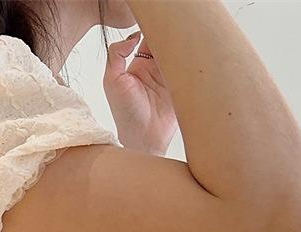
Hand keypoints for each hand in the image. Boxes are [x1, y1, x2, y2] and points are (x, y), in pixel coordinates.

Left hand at [103, 31, 177, 155]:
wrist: (144, 138)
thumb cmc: (126, 114)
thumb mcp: (112, 81)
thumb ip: (116, 54)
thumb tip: (132, 36)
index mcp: (137, 66)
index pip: (146, 40)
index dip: (150, 30)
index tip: (154, 25)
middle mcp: (154, 70)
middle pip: (164, 44)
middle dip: (167, 35)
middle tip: (169, 30)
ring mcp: (169, 77)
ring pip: (176, 53)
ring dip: (179, 46)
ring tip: (177, 42)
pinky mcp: (180, 86)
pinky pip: (186, 68)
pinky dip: (189, 60)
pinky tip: (186, 55)